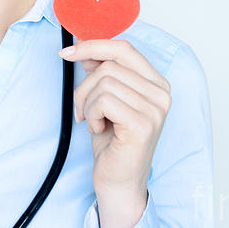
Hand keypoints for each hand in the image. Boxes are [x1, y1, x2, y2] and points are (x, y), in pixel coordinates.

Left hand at [59, 38, 170, 203]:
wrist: (118, 181)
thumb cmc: (112, 142)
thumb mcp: (105, 100)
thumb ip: (102, 73)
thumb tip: (84, 48)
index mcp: (156, 83)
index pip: (124, 47)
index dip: (93, 46)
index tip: (67, 53)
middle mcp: (161, 93)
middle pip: (109, 65)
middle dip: (85, 86)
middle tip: (83, 110)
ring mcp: (155, 108)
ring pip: (104, 82)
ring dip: (87, 103)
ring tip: (93, 122)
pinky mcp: (143, 124)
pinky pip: (103, 101)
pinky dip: (92, 114)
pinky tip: (99, 130)